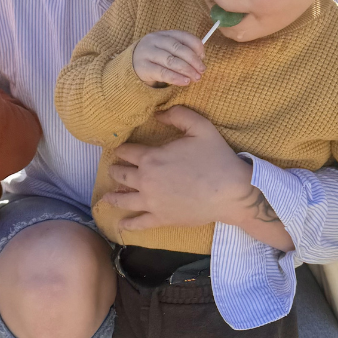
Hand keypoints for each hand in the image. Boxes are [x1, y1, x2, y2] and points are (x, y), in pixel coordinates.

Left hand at [102, 106, 254, 230]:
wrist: (231, 192)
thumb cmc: (217, 158)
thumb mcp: (200, 127)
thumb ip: (178, 115)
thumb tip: (158, 112)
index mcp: (151, 158)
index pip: (127, 152)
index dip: (122, 149)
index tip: (119, 150)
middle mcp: (146, 180)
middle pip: (121, 175)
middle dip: (115, 171)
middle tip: (113, 170)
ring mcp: (152, 202)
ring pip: (124, 199)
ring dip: (113, 197)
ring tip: (107, 197)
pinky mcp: (161, 218)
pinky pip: (139, 222)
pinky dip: (128, 224)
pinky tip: (121, 224)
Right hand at [132, 30, 204, 86]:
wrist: (130, 66)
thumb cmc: (155, 58)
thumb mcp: (166, 49)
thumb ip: (181, 50)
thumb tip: (200, 58)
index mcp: (163, 34)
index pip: (183, 36)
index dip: (196, 45)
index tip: (203, 56)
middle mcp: (154, 41)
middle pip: (178, 49)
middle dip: (193, 60)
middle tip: (202, 70)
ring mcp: (147, 53)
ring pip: (171, 61)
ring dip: (187, 70)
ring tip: (196, 78)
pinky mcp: (143, 68)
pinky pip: (163, 73)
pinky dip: (176, 78)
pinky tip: (185, 82)